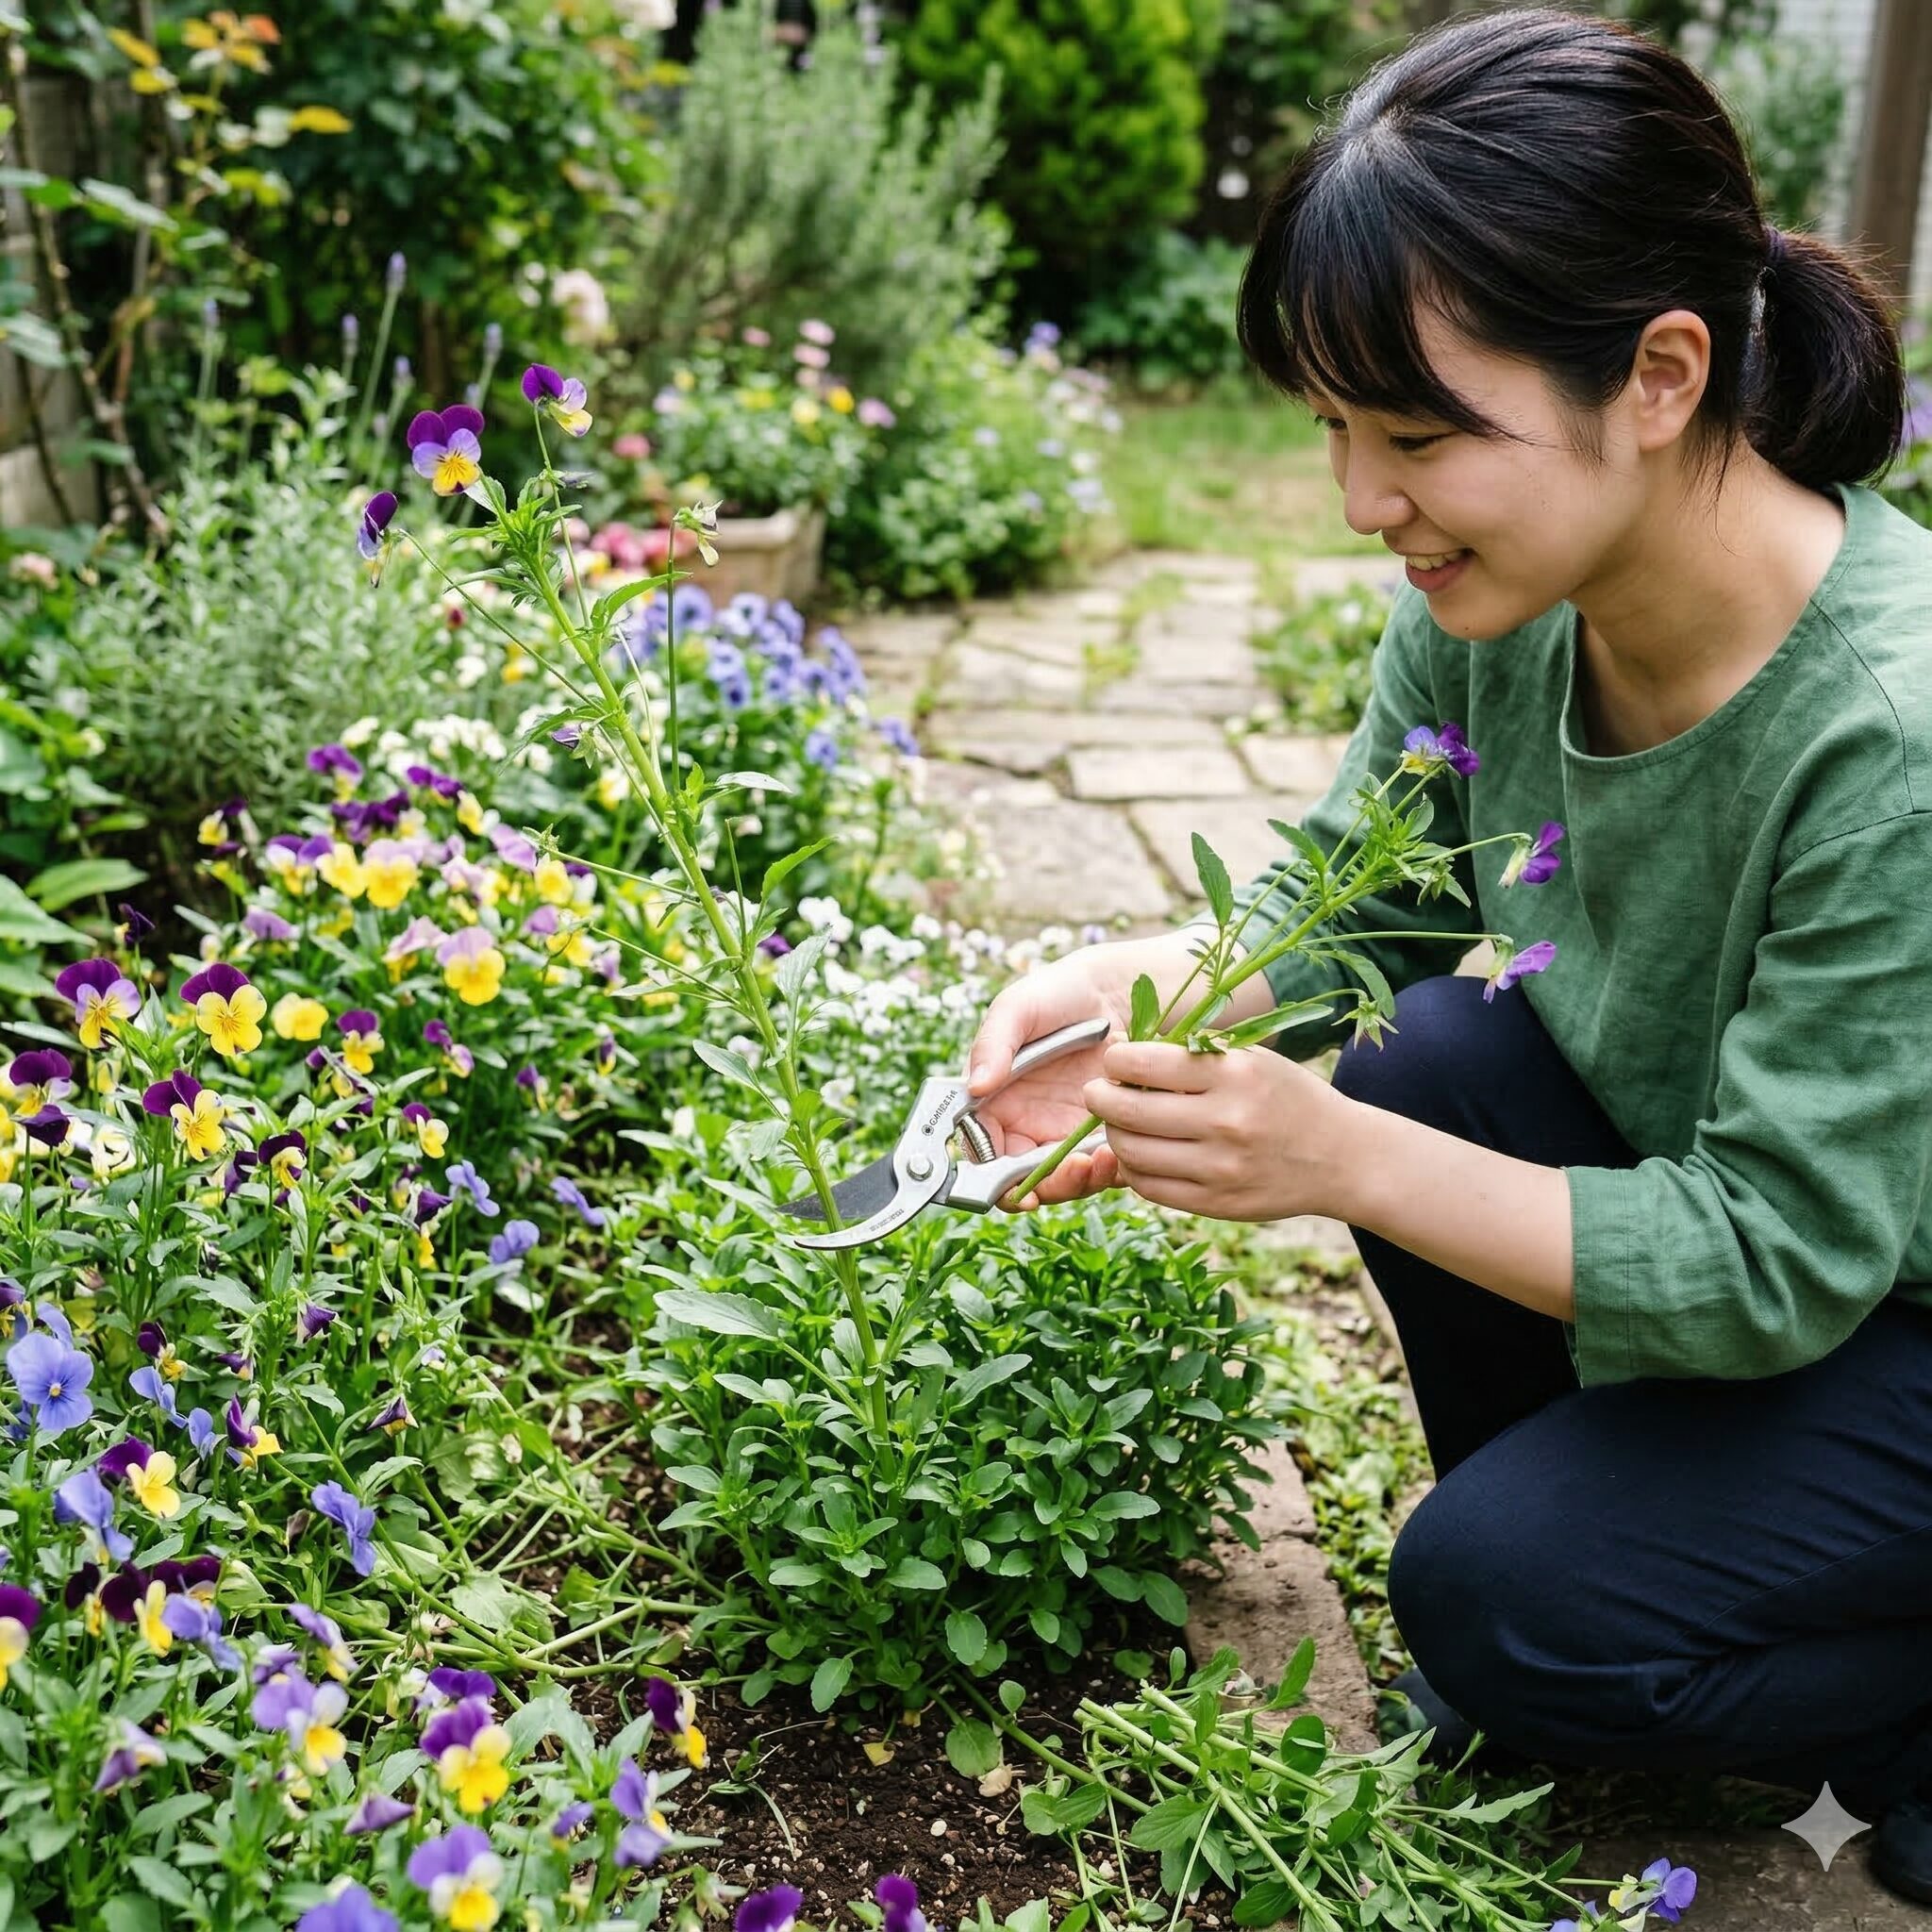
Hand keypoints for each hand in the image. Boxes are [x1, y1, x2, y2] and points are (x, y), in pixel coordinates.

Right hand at [962, 940, 1179, 1207]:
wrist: (1122, 985)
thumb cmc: (1060, 992)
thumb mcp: (1018, 1007)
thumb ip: (991, 1044)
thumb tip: (976, 1088)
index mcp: (998, 1102)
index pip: (984, 1154)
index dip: (992, 1179)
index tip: (1015, 1185)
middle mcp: (1030, 1124)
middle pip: (1023, 1180)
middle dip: (1045, 1186)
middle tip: (1070, 1170)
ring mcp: (1069, 1133)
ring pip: (1065, 1182)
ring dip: (1078, 1182)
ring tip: (1097, 1158)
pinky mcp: (1108, 1134)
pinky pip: (1104, 1169)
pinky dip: (1108, 1171)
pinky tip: (1116, 1152)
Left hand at [1080, 1038, 1357, 1222]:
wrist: (1340, 1158)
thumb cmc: (1287, 1097)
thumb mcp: (1251, 1059)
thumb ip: (1193, 1054)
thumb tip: (1122, 1051)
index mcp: (1235, 1075)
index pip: (1147, 1063)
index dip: (1116, 1060)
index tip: (1113, 1060)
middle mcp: (1227, 1122)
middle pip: (1129, 1111)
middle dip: (1100, 1098)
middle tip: (1097, 1092)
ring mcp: (1220, 1169)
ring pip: (1132, 1153)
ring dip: (1112, 1135)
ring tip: (1117, 1122)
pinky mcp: (1216, 1205)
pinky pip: (1149, 1188)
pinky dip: (1132, 1169)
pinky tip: (1139, 1153)